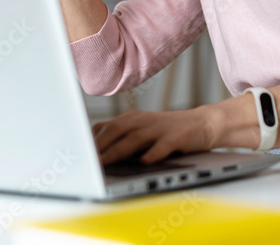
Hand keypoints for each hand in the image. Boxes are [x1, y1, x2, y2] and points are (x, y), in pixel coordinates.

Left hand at [93, 108, 218, 164]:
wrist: (203, 124)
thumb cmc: (168, 131)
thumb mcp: (142, 129)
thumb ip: (120, 134)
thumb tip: (94, 143)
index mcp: (133, 118)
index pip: (106, 126)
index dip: (91, 139)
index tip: (77, 153)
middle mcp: (144, 120)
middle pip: (117, 130)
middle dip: (100, 145)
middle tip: (85, 161)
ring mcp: (160, 127)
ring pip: (136, 138)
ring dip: (118, 150)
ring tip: (105, 162)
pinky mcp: (177, 136)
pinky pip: (163, 146)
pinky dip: (153, 154)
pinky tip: (145, 162)